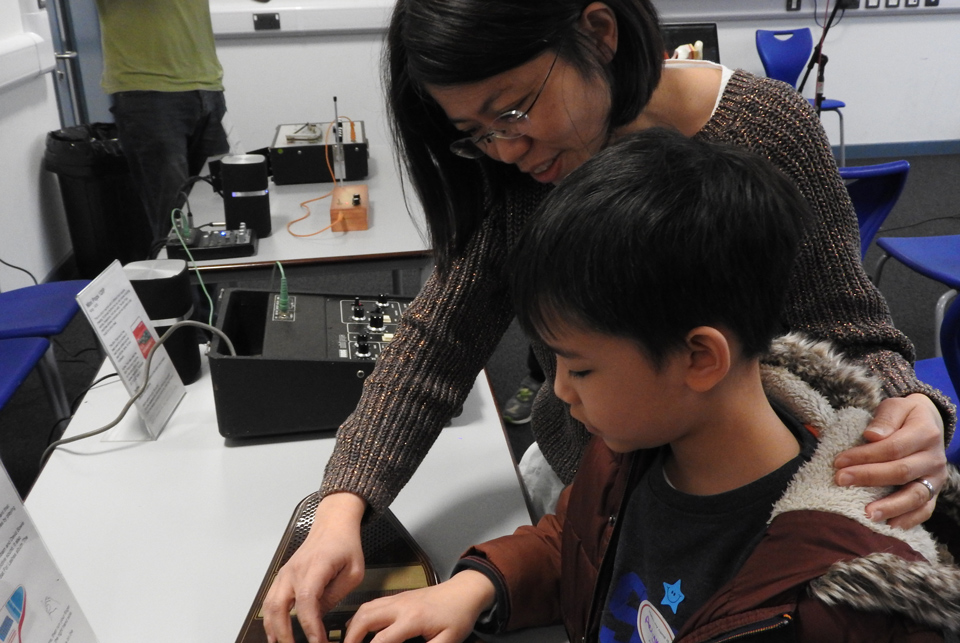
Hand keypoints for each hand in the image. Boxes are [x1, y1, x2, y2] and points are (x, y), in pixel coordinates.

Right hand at [263, 493, 367, 642]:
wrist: (333, 524)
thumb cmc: (345, 545)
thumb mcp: (354, 572)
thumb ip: (336, 595)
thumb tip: (319, 617)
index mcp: (316, 567)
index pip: (307, 601)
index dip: (310, 626)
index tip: (318, 642)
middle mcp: (295, 570)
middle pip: (280, 607)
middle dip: (285, 633)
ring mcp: (286, 573)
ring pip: (270, 605)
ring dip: (273, 628)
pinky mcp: (283, 576)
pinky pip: (270, 599)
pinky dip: (269, 618)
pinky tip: (274, 632)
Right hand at [343, 570, 495, 642]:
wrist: (465, 591)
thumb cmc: (458, 617)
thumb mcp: (449, 641)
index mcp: (412, 619)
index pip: (380, 641)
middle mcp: (400, 606)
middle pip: (365, 619)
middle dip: (350, 638)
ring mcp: (398, 599)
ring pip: (365, 608)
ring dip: (353, 626)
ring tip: (349, 642)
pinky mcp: (398, 596)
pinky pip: (372, 604)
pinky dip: (361, 616)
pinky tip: (360, 628)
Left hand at [833, 393, 946, 528]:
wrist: (929, 423)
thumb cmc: (904, 416)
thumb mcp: (896, 406)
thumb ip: (885, 418)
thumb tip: (871, 435)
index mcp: (926, 433)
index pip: (892, 448)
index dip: (865, 456)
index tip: (838, 461)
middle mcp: (934, 458)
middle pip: (901, 472)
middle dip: (868, 477)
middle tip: (840, 481)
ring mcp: (936, 478)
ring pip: (916, 495)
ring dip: (890, 506)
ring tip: (866, 514)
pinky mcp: (934, 492)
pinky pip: (925, 510)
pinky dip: (909, 519)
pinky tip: (890, 525)